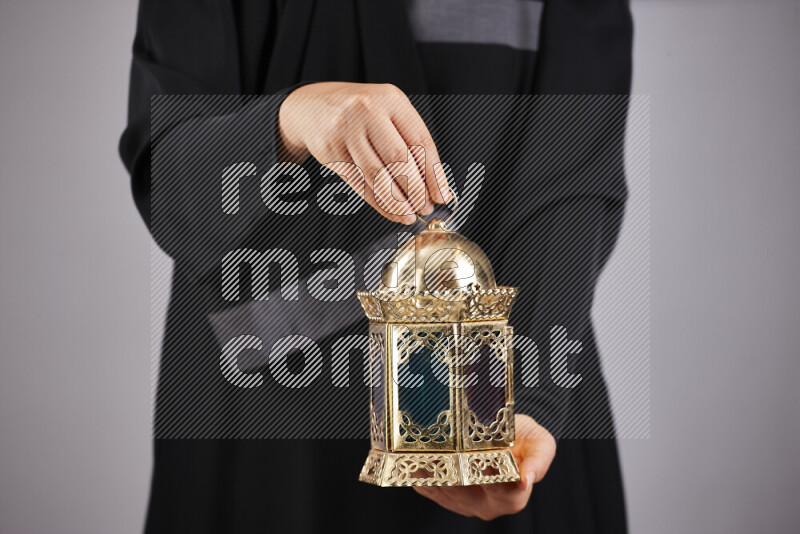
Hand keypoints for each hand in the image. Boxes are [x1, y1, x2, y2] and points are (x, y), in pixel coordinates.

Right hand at [278, 82, 452, 223]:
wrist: (311, 106)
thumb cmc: (359, 112)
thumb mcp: (388, 112)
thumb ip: (409, 141)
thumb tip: (433, 184)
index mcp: (391, 99)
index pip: (420, 141)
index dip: (433, 173)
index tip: (442, 194)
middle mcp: (368, 111)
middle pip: (399, 159)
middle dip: (416, 190)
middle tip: (424, 207)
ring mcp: (346, 131)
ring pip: (377, 175)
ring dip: (397, 201)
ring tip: (409, 214)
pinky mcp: (330, 150)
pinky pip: (359, 183)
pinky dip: (377, 202)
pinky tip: (390, 210)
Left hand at [414, 414, 555, 520]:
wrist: (504, 437)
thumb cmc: (523, 439)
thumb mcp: (540, 443)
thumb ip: (539, 460)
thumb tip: (527, 477)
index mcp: (512, 495)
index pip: (504, 492)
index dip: (494, 478)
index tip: (486, 461)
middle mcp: (485, 505)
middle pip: (468, 492)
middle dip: (456, 473)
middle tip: (446, 454)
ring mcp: (460, 503)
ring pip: (444, 490)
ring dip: (433, 472)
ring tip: (423, 453)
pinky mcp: (441, 496)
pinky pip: (427, 487)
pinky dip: (420, 473)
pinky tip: (412, 458)